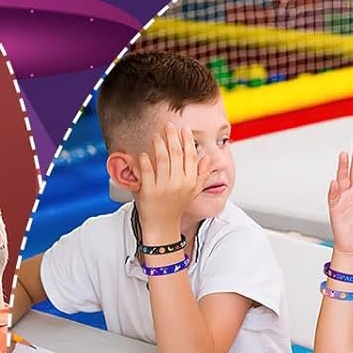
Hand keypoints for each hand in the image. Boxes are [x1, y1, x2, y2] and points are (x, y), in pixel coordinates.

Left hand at [133, 124, 214, 239]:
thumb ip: (201, 174)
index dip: (187, 140)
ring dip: (159, 144)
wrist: (162, 227)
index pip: (190, 155)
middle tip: (168, 126)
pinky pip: (147, 172)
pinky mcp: (148, 192)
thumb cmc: (176, 207)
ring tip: (156, 136)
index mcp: (190, 181)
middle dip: (172, 136)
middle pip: (176, 154)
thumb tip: (209, 158)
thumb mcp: (193, 191)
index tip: (184, 129)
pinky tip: (143, 153)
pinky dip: (145, 161)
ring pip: (162, 160)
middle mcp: (178, 183)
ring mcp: (163, 188)